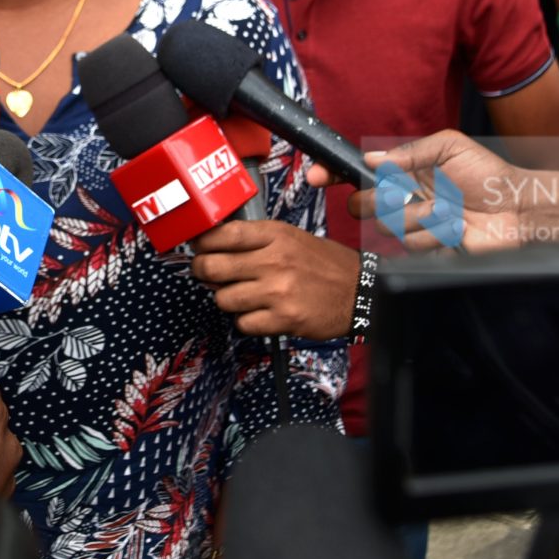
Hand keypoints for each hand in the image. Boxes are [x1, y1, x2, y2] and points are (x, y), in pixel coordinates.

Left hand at [189, 221, 357, 339]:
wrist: (359, 292)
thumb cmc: (324, 264)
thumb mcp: (292, 238)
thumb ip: (256, 240)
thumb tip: (214, 247)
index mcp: (276, 235)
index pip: (224, 234)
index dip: (202, 242)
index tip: (199, 246)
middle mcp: (275, 261)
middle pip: (212, 267)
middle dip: (202, 272)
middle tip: (207, 273)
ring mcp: (278, 291)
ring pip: (223, 298)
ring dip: (226, 299)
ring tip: (241, 296)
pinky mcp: (284, 319)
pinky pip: (242, 324)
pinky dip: (246, 321)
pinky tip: (258, 313)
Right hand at [311, 131, 522, 252]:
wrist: (517, 211)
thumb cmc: (489, 176)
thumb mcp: (450, 147)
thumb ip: (409, 152)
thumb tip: (373, 158)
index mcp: (406, 171)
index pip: (359, 172)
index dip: (333, 173)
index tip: (316, 175)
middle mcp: (405, 198)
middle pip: (363, 204)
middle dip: (380, 200)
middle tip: (405, 195)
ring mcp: (415, 224)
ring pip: (390, 226)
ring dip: (420, 216)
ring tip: (448, 210)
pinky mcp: (426, 248)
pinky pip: (411, 245)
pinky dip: (434, 234)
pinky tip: (454, 228)